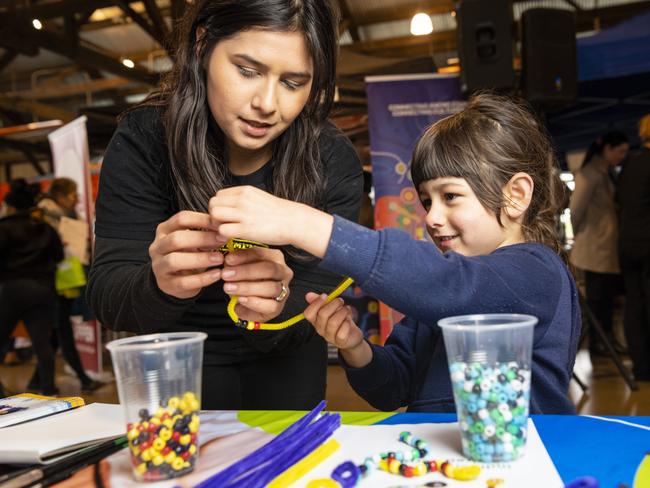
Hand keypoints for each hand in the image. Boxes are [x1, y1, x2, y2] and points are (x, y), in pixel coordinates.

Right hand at [149, 211, 225, 298]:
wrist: (176, 281)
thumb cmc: (189, 255)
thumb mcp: (194, 241)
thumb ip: (206, 232)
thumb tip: (226, 226)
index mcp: (164, 230)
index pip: (181, 219)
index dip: (202, 220)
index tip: (222, 225)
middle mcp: (157, 247)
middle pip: (177, 238)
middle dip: (202, 239)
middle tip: (223, 240)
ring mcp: (159, 266)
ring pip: (175, 260)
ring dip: (201, 258)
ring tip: (220, 258)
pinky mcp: (166, 284)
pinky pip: (183, 282)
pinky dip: (203, 278)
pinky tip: (217, 274)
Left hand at [208, 186, 332, 257]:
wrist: (295, 222)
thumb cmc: (279, 214)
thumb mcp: (259, 198)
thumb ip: (243, 199)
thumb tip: (230, 206)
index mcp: (245, 191)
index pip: (219, 195)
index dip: (219, 207)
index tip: (226, 217)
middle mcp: (242, 199)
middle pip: (213, 203)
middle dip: (215, 216)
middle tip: (223, 226)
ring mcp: (243, 213)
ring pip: (214, 215)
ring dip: (217, 225)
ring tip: (227, 232)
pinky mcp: (246, 229)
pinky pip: (222, 230)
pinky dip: (223, 236)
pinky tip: (232, 239)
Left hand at [222, 246, 293, 322]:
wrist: (248, 302)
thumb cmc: (246, 280)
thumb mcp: (240, 268)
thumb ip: (236, 263)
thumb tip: (227, 260)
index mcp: (275, 257)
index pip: (261, 253)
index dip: (244, 256)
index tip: (228, 259)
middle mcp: (283, 272)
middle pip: (269, 269)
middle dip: (246, 272)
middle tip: (226, 274)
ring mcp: (283, 290)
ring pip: (270, 288)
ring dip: (247, 288)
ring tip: (229, 288)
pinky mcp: (279, 307)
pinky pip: (270, 306)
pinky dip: (254, 303)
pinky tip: (240, 299)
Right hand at [304, 292, 363, 350]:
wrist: (352, 335)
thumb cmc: (341, 319)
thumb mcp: (332, 308)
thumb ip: (321, 301)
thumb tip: (308, 295)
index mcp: (316, 320)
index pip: (308, 313)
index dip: (316, 303)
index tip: (325, 296)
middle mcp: (320, 329)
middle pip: (322, 315)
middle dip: (334, 304)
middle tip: (340, 301)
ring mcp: (329, 337)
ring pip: (333, 322)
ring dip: (342, 312)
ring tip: (346, 310)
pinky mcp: (340, 342)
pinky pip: (342, 332)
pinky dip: (347, 324)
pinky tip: (348, 321)